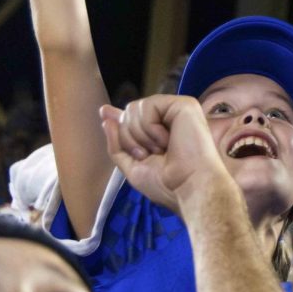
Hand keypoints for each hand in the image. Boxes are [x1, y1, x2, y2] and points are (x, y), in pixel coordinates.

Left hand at [99, 95, 235, 216]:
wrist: (189, 187)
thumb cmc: (166, 184)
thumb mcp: (133, 166)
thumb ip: (117, 141)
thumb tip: (105, 114)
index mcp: (160, 133)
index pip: (134, 119)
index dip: (118, 116)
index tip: (103, 111)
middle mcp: (170, 119)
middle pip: (128, 114)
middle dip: (129, 139)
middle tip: (151, 155)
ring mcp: (177, 110)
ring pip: (134, 108)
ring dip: (140, 136)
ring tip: (161, 150)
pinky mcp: (184, 105)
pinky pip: (148, 106)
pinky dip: (150, 127)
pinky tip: (167, 140)